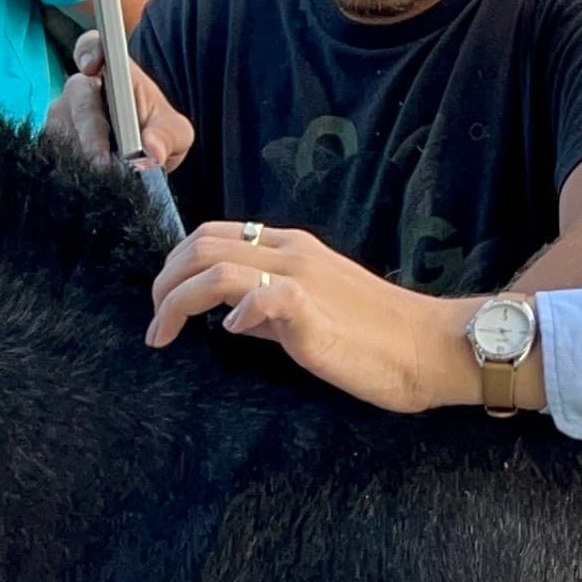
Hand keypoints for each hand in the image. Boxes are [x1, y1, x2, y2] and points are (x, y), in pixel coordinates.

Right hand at [49, 34, 193, 174]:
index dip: (88, 51)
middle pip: (77, 101)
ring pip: (62, 131)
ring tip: (106, 181)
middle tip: (104, 164)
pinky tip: (90, 185)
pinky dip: (71, 170)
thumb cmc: (158, 135)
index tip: (93, 67)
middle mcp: (81, 89)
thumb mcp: (176, 134)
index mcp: (114, 73)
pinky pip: (52, 154)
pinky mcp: (49, 144)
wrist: (141, 164)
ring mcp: (61, 116)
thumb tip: (151, 151)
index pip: (91, 46)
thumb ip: (168, 135)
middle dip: (91, 133)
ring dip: (82, 156)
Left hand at [145, 220, 457, 408]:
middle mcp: (292, 252)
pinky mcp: (312, 309)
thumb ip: (268, 307)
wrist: (427, 347)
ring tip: (163, 333)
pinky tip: (230, 335)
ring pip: (216, 265)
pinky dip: (233, 313)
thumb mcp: (311, 310)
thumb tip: (228, 316)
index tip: (163, 304)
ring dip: (176, 300)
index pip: (214, 233)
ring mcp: (302, 277)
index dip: (176, 264)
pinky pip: (259, 296)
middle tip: (155, 322)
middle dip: (163, 282)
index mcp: (291, 248)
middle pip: (201, 243)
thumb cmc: (375, 336)